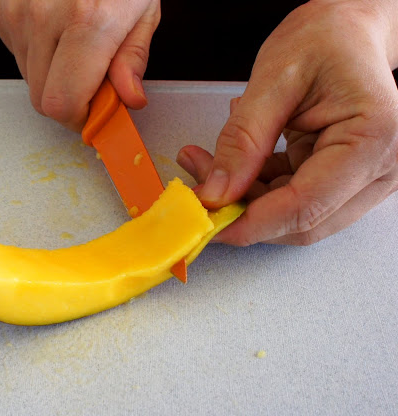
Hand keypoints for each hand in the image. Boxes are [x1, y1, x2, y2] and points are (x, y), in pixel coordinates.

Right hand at [0, 0, 159, 130]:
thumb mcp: (143, 8)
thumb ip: (132, 59)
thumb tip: (128, 99)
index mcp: (88, 21)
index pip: (62, 104)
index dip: (80, 120)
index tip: (97, 115)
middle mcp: (44, 17)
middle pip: (42, 99)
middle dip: (70, 101)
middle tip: (93, 82)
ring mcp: (17, 12)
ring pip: (29, 79)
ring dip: (55, 76)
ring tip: (76, 45)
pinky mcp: (2, 8)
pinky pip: (18, 55)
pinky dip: (39, 54)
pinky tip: (57, 30)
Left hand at [177, 0, 397, 245]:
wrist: (346, 31)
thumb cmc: (326, 40)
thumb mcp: (274, 79)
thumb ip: (243, 140)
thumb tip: (216, 192)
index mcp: (372, 139)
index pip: (306, 207)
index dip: (251, 222)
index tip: (207, 221)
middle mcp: (379, 168)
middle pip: (301, 222)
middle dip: (242, 211)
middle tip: (197, 189)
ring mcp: (363, 178)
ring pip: (292, 216)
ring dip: (243, 200)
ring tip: (204, 163)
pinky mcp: (341, 179)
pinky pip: (292, 200)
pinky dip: (255, 188)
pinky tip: (232, 163)